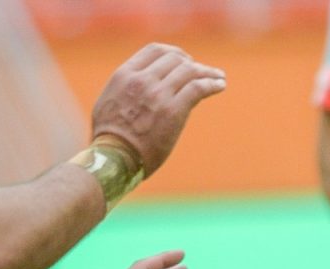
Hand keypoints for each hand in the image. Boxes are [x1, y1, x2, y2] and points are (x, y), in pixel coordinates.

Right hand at [92, 43, 228, 175]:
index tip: (183, 61)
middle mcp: (142, 79)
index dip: (173, 53)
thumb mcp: (110, 100)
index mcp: (125, 74)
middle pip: (175, 59)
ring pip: (189, 71)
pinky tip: (220, 86)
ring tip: (219, 77)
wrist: (113, 157)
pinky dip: (212, 84)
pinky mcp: (173, 110)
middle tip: (203, 72)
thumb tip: (140, 88)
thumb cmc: (109, 137)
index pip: (155, 50)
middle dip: (192, 63)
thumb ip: (127, 88)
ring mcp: (158, 94)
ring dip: (208, 73)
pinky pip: (198, 88)